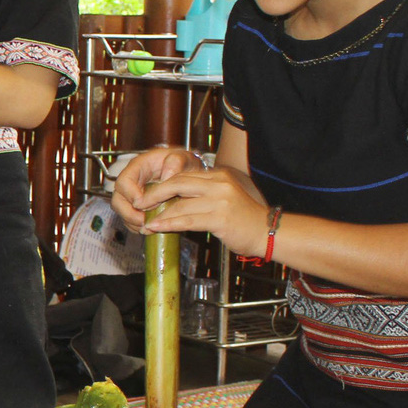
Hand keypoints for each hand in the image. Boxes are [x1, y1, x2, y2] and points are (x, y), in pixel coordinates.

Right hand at [110, 148, 203, 231]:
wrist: (185, 171)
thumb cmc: (181, 163)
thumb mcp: (182, 157)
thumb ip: (175, 162)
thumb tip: (165, 177)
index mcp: (138, 167)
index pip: (124, 181)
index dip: (130, 194)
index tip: (142, 203)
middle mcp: (131, 182)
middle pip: (117, 200)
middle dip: (128, 213)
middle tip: (144, 221)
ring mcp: (132, 196)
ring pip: (122, 212)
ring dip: (133, 222)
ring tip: (149, 227)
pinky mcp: (137, 207)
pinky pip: (130, 220)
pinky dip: (138, 227)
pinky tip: (151, 229)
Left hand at [129, 167, 272, 256]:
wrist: (268, 232)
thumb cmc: (244, 219)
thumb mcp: (224, 198)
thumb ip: (203, 194)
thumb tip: (173, 200)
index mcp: (219, 175)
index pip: (184, 175)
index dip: (163, 185)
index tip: (148, 194)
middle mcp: (219, 183)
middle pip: (177, 183)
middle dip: (154, 194)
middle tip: (139, 204)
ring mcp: (220, 200)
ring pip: (180, 205)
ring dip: (159, 215)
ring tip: (145, 222)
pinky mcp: (219, 218)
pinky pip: (187, 221)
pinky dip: (168, 224)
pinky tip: (156, 228)